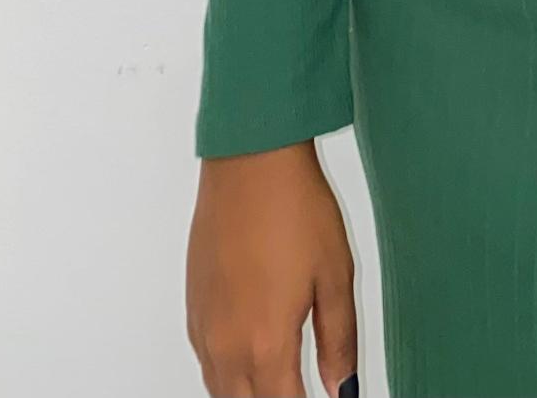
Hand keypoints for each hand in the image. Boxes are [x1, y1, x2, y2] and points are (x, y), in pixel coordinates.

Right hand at [186, 139, 356, 396]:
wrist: (251, 162)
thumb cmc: (294, 207)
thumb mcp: (336, 276)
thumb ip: (339, 340)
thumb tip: (343, 385)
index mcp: (266, 345)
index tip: (326, 397)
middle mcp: (227, 346)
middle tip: (304, 386)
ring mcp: (205, 329)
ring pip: (222, 392)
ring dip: (251, 393)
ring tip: (282, 380)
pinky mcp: (193, 309)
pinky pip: (207, 364)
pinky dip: (228, 376)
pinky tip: (250, 361)